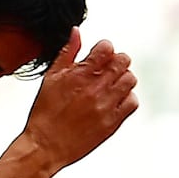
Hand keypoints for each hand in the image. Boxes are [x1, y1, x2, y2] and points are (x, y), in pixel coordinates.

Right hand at [20, 33, 137, 166]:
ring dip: (123, 79)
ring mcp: (106, 105)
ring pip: (130, 80)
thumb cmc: (45, 113)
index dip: (105, 49)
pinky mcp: (113, 121)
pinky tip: (115, 100)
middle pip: (123, 61)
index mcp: (79, 74)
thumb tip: (77, 32)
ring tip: (112, 85)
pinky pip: (133, 102)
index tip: (100, 56)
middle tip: (108, 70)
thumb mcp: (50, 79)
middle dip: (117, 62)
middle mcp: (95, 87)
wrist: (45, 145)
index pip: (107, 47)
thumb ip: (67, 53)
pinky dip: (127, 98)